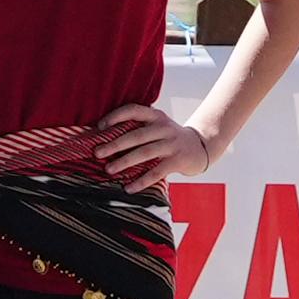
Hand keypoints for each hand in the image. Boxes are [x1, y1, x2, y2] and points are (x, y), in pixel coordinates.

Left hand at [94, 102, 211, 189]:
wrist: (200, 147)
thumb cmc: (170, 138)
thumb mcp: (158, 126)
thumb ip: (139, 128)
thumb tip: (106, 139)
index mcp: (156, 116)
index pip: (133, 110)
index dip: (116, 117)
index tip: (99, 127)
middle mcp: (164, 128)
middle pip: (137, 135)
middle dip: (115, 144)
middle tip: (97, 153)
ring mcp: (172, 144)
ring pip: (145, 153)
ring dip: (125, 162)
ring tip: (109, 170)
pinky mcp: (178, 161)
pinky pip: (157, 172)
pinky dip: (142, 181)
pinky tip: (129, 188)